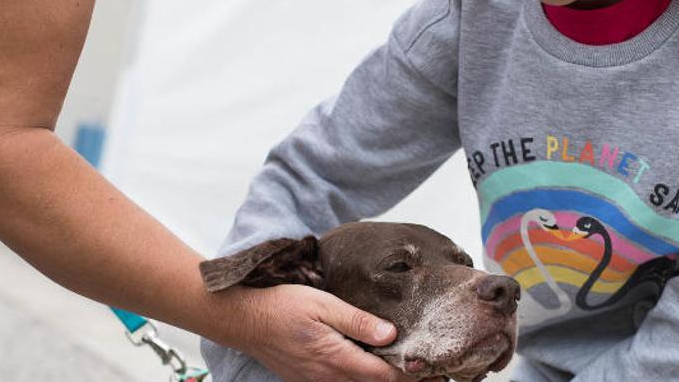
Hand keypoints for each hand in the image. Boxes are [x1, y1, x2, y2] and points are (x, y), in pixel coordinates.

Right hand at [232, 284, 420, 381]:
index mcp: (337, 359)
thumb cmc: (282, 306)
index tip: (434, 370)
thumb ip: (358, 321)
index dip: (411, 375)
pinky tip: (373, 366)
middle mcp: (329, 378)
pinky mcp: (309, 379)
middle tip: (432, 375)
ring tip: (409, 371)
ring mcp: (318, 381)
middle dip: (403, 381)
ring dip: (384, 381)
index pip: (385, 376)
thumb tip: (390, 335)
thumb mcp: (323, 305)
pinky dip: (363, 379)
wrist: (243, 319)